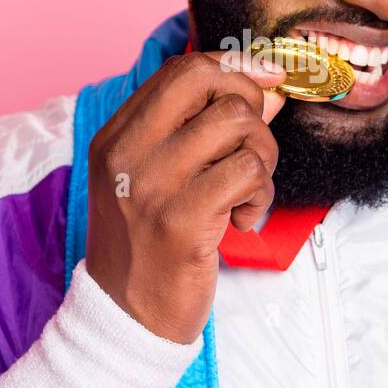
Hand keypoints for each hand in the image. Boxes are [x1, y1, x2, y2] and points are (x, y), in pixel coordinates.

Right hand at [83, 48, 286, 343]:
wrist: (126, 318)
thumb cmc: (149, 245)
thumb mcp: (158, 178)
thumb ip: (202, 130)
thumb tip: (269, 86)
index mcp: (117, 135)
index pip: (182, 69)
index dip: (234, 69)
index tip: (267, 84)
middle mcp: (128, 151)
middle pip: (210, 82)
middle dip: (251, 105)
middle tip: (250, 148)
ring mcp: (152, 184)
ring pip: (239, 124)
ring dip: (262, 156)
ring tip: (248, 191)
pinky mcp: (182, 220)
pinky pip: (248, 172)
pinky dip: (262, 194)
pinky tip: (244, 218)